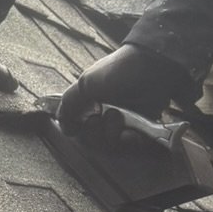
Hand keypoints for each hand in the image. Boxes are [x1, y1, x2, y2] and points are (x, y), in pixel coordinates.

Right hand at [56, 42, 191, 134]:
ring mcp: (124, 122)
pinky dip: (129, 140)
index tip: (79, 124)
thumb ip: (69, 103)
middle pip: (93, 140)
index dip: (78, 130)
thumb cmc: (117, 71)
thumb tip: (61, 125)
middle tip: (100, 117)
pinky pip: (131, 145)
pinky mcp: (142, 128)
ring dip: (111, 133)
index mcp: (91, 103)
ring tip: (117, 116)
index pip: (78, 128)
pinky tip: (129, 130)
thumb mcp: (86, 83)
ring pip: (111, 144)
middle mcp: (105, 113)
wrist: (151, 67)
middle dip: (94, 132)